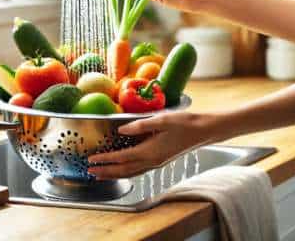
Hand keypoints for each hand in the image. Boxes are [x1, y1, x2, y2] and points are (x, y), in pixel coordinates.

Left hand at [87, 112, 219, 178]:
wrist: (204, 131)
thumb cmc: (185, 123)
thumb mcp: (161, 120)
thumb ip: (140, 125)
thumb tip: (121, 130)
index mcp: (150, 151)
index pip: (122, 158)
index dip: (105, 159)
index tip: (92, 160)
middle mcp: (152, 161)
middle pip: (124, 170)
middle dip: (106, 172)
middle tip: (90, 172)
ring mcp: (157, 163)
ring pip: (131, 173)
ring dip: (114, 175)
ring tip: (100, 175)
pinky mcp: (160, 161)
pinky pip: (139, 171)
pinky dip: (126, 173)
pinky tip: (122, 171)